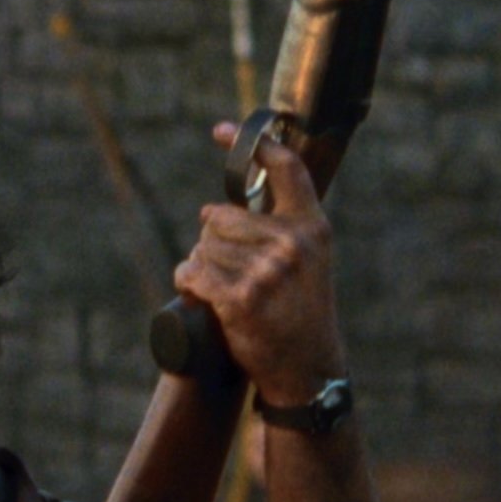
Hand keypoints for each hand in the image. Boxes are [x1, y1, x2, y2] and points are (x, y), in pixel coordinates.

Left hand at [178, 126, 345, 411]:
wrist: (306, 370)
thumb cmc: (300, 315)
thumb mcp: (309, 263)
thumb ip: (283, 229)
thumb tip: (218, 211)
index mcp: (313, 228)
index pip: (287, 169)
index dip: (252, 144)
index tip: (221, 131)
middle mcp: (293, 244)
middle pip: (221, 217)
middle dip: (213, 241)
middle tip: (229, 270)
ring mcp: (267, 271)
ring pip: (203, 247)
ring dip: (200, 265)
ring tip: (221, 289)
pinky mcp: (240, 298)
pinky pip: (192, 273)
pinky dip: (187, 282)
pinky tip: (197, 293)